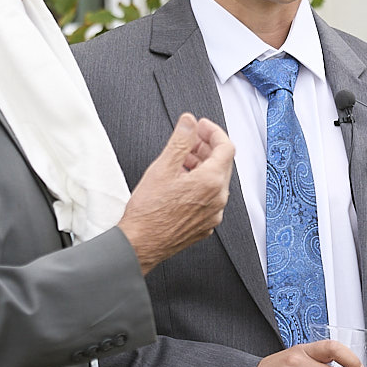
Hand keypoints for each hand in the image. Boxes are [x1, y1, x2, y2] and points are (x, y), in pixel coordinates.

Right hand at [119, 114, 234, 273]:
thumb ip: (180, 140)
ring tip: (180, 161)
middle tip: (188, 141)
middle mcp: (218, 199)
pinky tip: (181, 183)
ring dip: (202, 166)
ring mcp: (213, 214)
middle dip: (206, 148)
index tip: (200, 127)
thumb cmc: (149, 212)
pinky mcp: (205, 225)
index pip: (226, 147)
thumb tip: (189, 123)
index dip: (213, 131)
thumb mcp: (163, 167)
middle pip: (222, 163)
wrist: (140, 244)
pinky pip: (209, 198)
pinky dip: (200, 185)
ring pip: (215, 181)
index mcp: (211, 182)